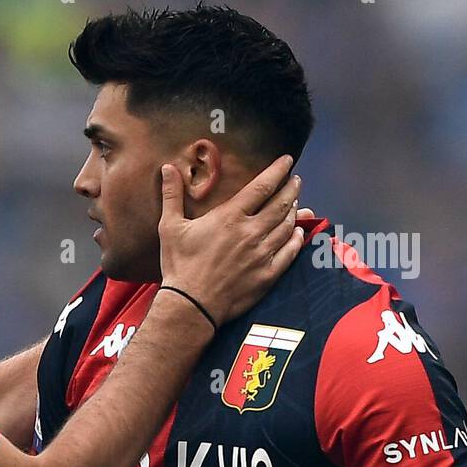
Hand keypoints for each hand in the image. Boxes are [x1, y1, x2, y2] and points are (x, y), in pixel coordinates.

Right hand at [157, 155, 304, 325]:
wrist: (190, 305)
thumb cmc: (179, 265)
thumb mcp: (169, 227)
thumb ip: (172, 195)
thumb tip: (168, 168)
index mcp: (230, 217)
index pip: (262, 186)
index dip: (278, 171)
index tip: (287, 161)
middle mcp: (251, 232)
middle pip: (281, 204)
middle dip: (291, 188)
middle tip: (296, 180)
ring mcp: (262, 254)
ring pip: (287, 226)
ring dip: (294, 211)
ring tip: (295, 203)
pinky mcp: (267, 274)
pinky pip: (290, 252)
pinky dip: (297, 239)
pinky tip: (298, 232)